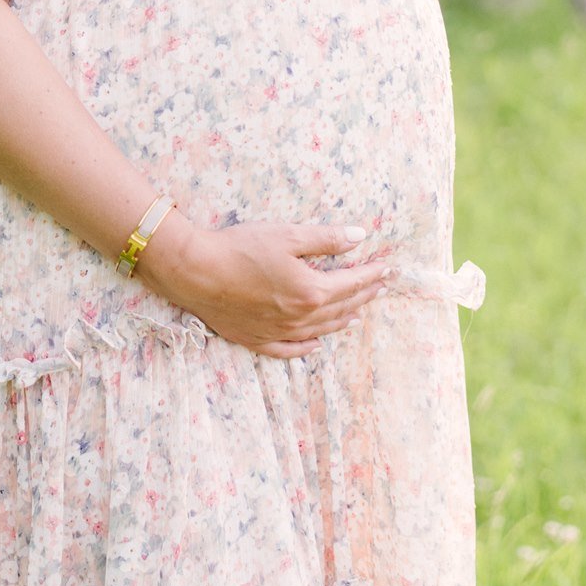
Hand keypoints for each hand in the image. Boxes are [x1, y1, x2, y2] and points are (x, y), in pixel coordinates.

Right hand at [142, 214, 389, 358]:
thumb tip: (359, 236)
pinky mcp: (258, 340)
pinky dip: (308, 347)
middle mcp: (300, 317)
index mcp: (311, 291)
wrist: (196, 272)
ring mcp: (279, 332)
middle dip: (363, 295)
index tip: (388, 267)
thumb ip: (325, 238)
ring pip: (321, 330)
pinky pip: (291, 349)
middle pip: (341, 307)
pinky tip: (317, 344)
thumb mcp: (287, 236)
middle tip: (380, 287)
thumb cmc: (240, 248)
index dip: (372, 274)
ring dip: (342, 320)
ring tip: (357, 314)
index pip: (352, 283)